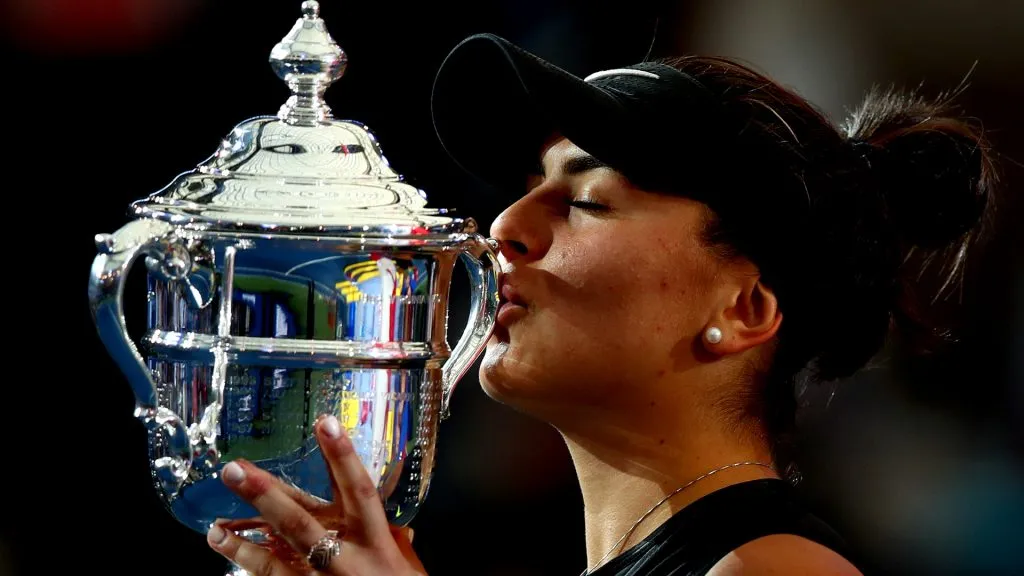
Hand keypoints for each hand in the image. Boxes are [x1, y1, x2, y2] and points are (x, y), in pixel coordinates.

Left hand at [206, 415, 427, 575]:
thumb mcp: (411, 570)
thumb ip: (401, 545)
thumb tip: (403, 528)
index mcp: (376, 543)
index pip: (359, 491)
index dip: (342, 457)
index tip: (325, 423)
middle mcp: (344, 561)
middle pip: (300, 522)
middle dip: (266, 494)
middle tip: (235, 469)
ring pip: (274, 561)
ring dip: (242, 542)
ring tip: (215, 526)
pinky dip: (246, 567)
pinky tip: (226, 548)